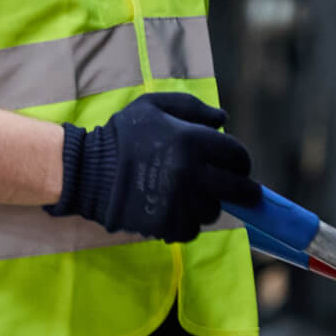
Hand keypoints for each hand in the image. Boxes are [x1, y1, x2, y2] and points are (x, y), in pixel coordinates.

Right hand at [44, 91, 259, 243]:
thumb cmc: (124, 134)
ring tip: (193, 195)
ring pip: (213, 210)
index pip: (237, 156)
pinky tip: (176, 209)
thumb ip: (192, 108)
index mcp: (192, 141)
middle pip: (237, 189)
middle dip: (244, 190)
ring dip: (208, 203)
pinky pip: (192, 229)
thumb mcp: (154, 106)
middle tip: (242, 190)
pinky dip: (188, 222)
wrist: (90, 170)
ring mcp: (180, 202)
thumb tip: (224, 120)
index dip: (241, 160)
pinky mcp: (167, 224)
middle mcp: (191, 173)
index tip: (237, 164)